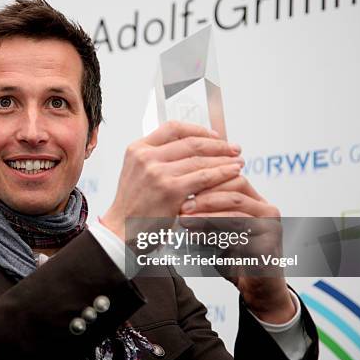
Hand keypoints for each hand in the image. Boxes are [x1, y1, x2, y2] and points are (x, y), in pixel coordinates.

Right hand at [101, 121, 242, 241]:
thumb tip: (187, 149)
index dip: (198, 130)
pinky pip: (204, 177)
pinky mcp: (170, 190)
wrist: (121, 230)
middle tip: (233, 148)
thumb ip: (156, 158)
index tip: (214, 136)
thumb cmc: (132, 206)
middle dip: (217, 145)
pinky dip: (222, 173)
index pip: (173, 128)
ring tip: (238, 161)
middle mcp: (146, 157)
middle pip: (190, 142)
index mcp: (137, 149)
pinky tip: (233, 173)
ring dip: (224, 159)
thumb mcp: (137, 173)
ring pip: (200, 159)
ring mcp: (157, 172)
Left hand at [179, 176, 295, 323]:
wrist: (260, 292)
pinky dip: (213, 231)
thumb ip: (206, 216)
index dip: (207, 181)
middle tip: (182, 204)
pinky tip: (195, 235)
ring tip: (184, 218)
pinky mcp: (269, 243)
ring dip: (206, 211)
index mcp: (256, 201)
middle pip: (236, 186)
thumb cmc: (237, 260)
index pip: (231, 177)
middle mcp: (267, 209)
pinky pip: (238, 231)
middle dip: (205, 193)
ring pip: (235, 206)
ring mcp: (271, 225)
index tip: (182, 188)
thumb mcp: (219, 233)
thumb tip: (179, 202)